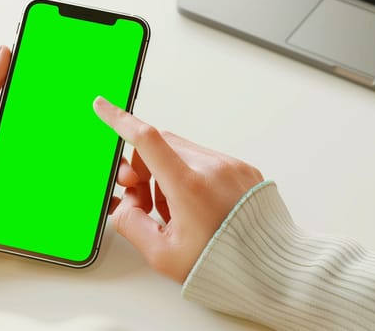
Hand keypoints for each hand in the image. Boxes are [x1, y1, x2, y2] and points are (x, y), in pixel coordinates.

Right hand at [94, 97, 262, 282]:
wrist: (271, 269)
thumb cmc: (222, 265)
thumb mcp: (163, 255)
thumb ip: (132, 225)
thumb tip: (125, 205)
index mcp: (189, 186)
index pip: (146, 139)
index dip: (119, 120)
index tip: (103, 106)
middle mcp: (212, 168)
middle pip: (160, 144)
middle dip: (143, 166)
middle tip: (143, 200)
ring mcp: (230, 166)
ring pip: (181, 151)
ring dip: (167, 173)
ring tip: (175, 211)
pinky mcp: (243, 169)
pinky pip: (205, 159)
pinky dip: (190, 175)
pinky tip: (196, 206)